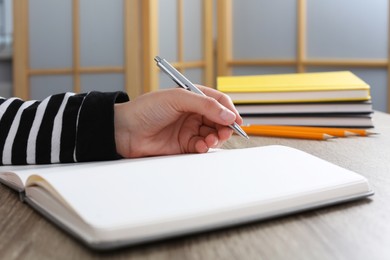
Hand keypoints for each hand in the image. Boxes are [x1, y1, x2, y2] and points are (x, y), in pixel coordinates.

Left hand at [114, 86, 242, 157]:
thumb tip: (228, 115)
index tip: (236, 120)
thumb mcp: (178, 98)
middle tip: (225, 132)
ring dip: (216, 138)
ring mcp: (189, 129)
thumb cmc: (147, 108)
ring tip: (210, 140)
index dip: (229, 110)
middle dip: (224, 126)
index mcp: (193, 97)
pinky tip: (199, 146)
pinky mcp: (184, 145)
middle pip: (219, 120)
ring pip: (213, 134)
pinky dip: (205, 147)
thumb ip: (205, 105)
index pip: (218, 101)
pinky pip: (202, 147)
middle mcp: (193, 113)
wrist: (126, 130)